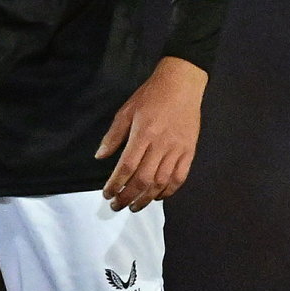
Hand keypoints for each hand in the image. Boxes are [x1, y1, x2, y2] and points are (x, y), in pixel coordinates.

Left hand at [96, 56, 206, 210]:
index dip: (115, 184)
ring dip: (146, 198)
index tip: (107, 194)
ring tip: (135, 206)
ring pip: (161, 182)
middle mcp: (160, 145)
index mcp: (142, 134)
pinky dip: (169, 191)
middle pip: (142, 179)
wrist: (182, 84)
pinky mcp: (189, 151)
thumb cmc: (150, 96)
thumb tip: (100, 157)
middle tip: (117, 205)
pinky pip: (180, 177)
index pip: (126, 167)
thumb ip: (113, 136)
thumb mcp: (126, 111)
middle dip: (127, 196)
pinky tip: (157, 196)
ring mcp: (177, 149)